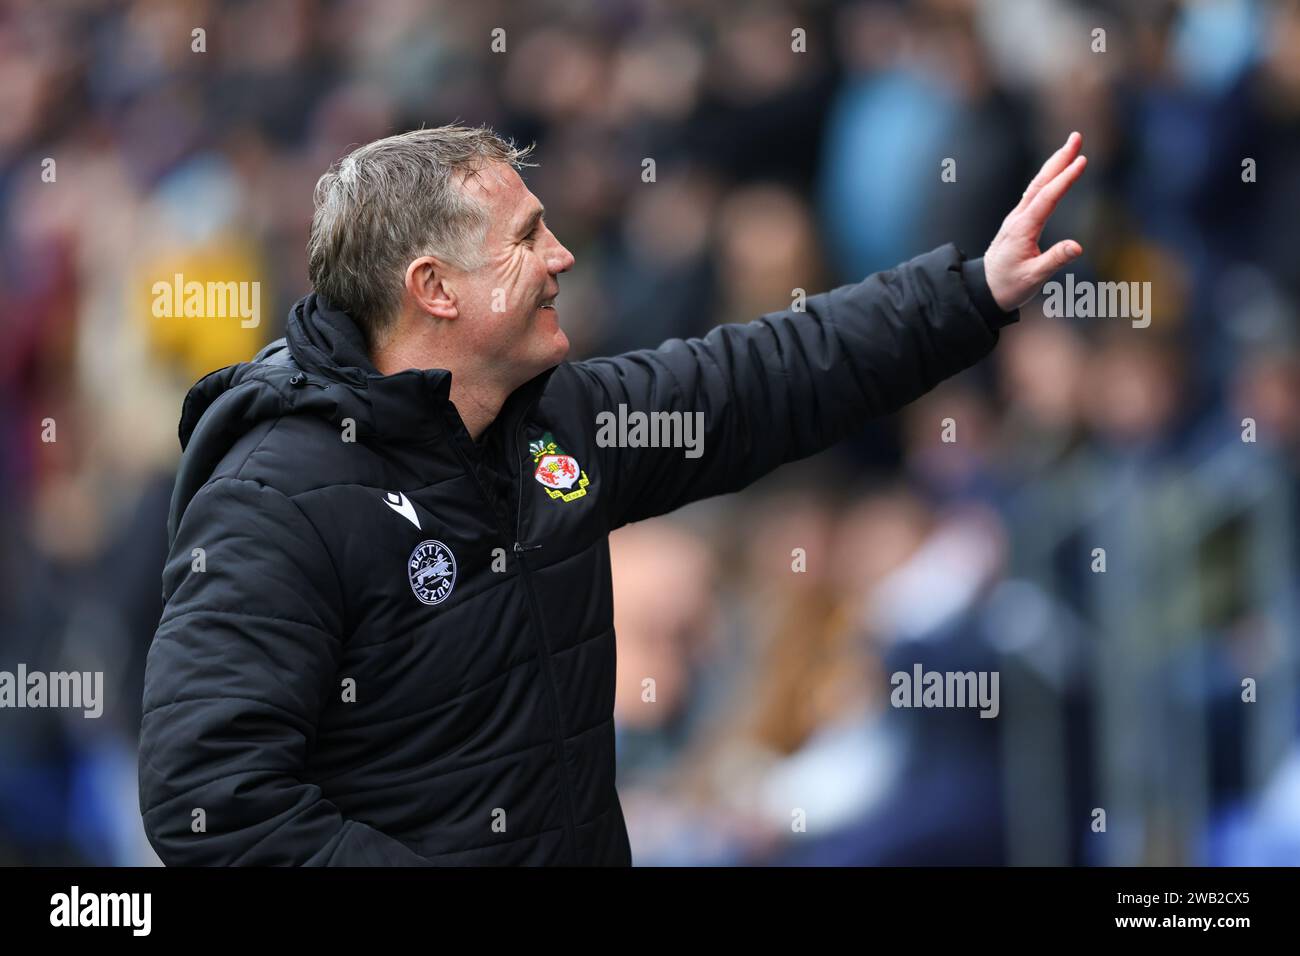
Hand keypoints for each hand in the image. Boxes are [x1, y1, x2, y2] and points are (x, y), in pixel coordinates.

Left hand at [983, 132, 1087, 311]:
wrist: (984, 289)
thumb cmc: (1008, 285)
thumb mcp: (1033, 278)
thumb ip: (1054, 260)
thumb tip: (1078, 247)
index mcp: (1023, 229)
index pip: (1047, 198)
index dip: (1065, 179)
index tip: (1082, 161)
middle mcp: (1018, 218)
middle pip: (1041, 183)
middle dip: (1059, 159)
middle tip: (1077, 136)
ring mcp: (1017, 218)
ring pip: (1037, 185)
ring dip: (1054, 164)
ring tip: (1071, 145)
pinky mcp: (1019, 221)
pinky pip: (1034, 193)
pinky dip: (1047, 178)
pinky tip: (1054, 170)